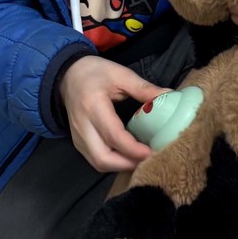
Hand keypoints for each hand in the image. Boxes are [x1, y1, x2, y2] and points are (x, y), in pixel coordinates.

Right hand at [59, 57, 169, 171]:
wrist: (68, 75)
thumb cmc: (95, 72)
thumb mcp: (121, 74)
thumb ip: (144, 88)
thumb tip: (169, 96)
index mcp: (93, 106)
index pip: (113, 136)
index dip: (134, 149)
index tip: (153, 152)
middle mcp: (82, 126)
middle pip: (103, 159)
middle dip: (128, 164)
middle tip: (149, 159)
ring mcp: (77, 137)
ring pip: (98, 163)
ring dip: (121, 165)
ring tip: (141, 159)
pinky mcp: (78, 142)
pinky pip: (95, 160)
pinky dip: (113, 162)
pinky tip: (128, 155)